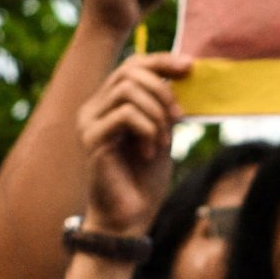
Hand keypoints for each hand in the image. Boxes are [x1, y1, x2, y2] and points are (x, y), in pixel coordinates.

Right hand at [80, 51, 190, 240]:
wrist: (129, 218)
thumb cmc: (144, 179)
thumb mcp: (162, 132)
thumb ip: (164, 105)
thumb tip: (182, 70)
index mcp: (109, 104)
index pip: (133, 64)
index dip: (162, 60)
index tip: (190, 66)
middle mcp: (93, 108)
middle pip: (129, 70)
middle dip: (162, 89)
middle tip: (179, 117)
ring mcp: (89, 122)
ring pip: (127, 90)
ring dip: (157, 113)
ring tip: (164, 140)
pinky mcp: (91, 139)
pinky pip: (125, 115)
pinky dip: (148, 129)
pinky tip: (150, 151)